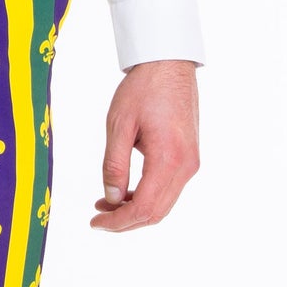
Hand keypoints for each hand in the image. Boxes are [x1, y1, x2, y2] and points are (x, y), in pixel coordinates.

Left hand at [91, 60, 198, 232]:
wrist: (169, 64)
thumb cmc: (143, 89)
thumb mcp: (118, 125)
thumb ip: (114, 166)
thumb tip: (112, 199)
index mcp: (168, 158)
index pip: (144, 207)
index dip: (118, 222)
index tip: (95, 222)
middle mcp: (185, 166)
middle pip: (156, 213)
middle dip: (125, 221)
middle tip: (97, 217)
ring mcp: (191, 163)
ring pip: (163, 204)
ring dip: (135, 210)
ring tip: (106, 203)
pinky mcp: (189, 157)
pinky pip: (168, 189)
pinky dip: (147, 197)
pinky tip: (125, 191)